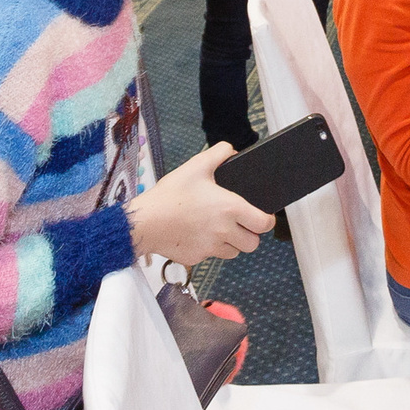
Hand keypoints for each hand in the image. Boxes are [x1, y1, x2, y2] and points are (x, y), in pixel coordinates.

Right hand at [126, 145, 271, 266]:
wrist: (143, 222)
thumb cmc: (169, 196)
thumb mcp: (196, 166)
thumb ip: (219, 153)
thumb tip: (232, 152)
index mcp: (230, 209)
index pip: (264, 224)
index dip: (266, 221)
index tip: (262, 217)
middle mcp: (224, 231)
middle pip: (253, 243)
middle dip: (250, 234)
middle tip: (241, 225)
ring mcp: (210, 248)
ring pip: (234, 252)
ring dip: (231, 243)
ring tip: (220, 230)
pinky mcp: (196, 258)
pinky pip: (211, 257)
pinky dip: (209, 249)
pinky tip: (198, 235)